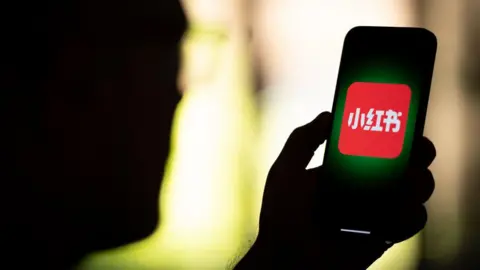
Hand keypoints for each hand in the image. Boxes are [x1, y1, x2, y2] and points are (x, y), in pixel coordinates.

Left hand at [236, 111, 435, 268]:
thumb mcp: (286, 170)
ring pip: (414, 189)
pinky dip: (413, 211)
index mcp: (342, 170)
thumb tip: (328, 114)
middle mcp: (362, 187)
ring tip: (410, 179)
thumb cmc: (282, 215)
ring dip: (419, 181)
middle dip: (416, 152)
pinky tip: (401, 207)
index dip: (389, 131)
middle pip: (400, 164)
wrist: (289, 259)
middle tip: (418, 148)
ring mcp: (375, 210)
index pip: (372, 145)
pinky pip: (412, 220)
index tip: (400, 117)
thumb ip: (303, 140)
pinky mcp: (384, 234)